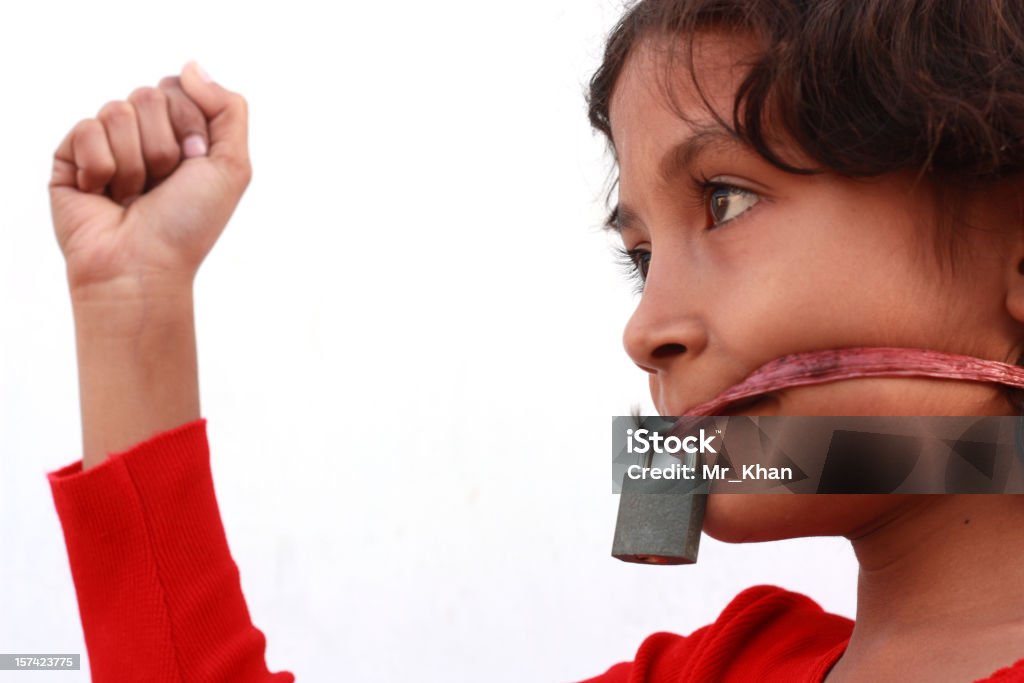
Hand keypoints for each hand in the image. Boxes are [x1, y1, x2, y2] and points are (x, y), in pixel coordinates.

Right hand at [50, 61, 250, 297]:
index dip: (190, 126)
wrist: (142, 266)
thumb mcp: (232, 166)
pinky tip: (103, 195)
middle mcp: (143, 134)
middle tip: (162, 185)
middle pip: (149, 95)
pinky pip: (86, 129)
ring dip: (134, 162)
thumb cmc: (188, 224)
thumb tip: (190, 66)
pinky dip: (101, 167)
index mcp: (180, 132)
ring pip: (117, 110)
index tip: (194, 164)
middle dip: (163, 146)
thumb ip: (228, 109)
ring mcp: (105, 142)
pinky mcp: (70, 155)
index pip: (180, 88)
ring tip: (133, 196)